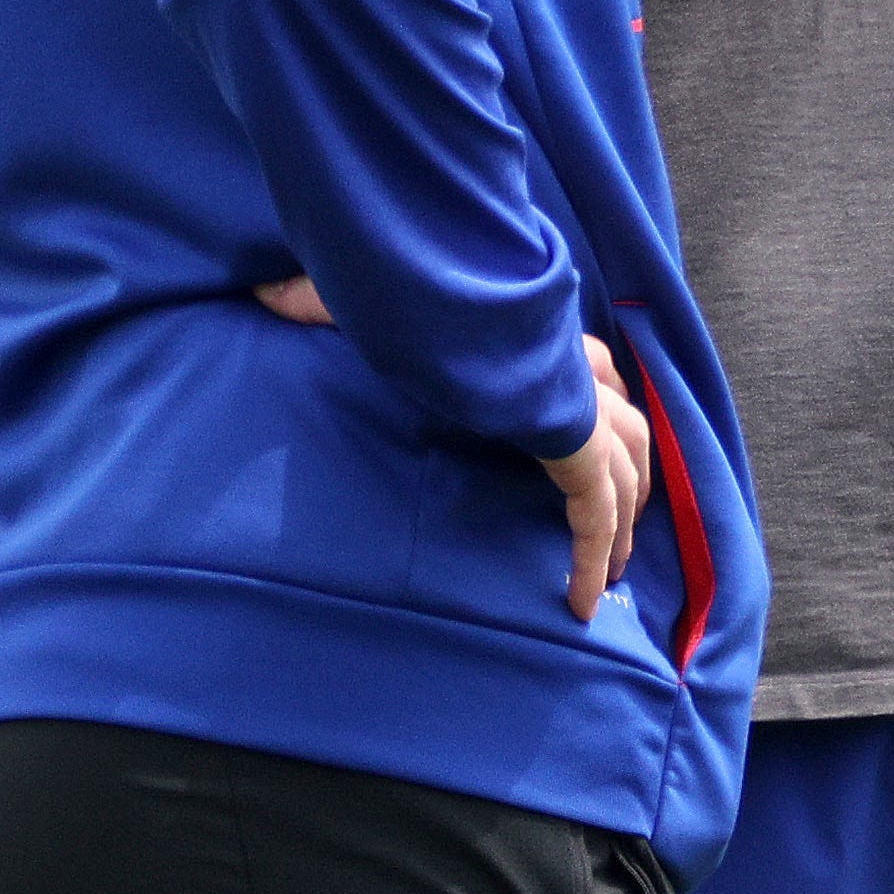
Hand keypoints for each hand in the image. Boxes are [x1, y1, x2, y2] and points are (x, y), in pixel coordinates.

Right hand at [259, 282, 646, 627]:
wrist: (441, 295)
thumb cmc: (407, 289)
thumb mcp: (364, 301)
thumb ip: (320, 304)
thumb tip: (262, 294)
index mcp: (534, 332)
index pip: (585, 370)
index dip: (594, 406)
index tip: (589, 443)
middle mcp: (570, 368)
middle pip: (627, 426)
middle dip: (631, 472)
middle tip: (624, 523)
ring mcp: (581, 409)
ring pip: (627, 471)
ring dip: (627, 521)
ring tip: (615, 572)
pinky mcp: (576, 447)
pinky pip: (595, 515)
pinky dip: (594, 558)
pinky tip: (581, 604)